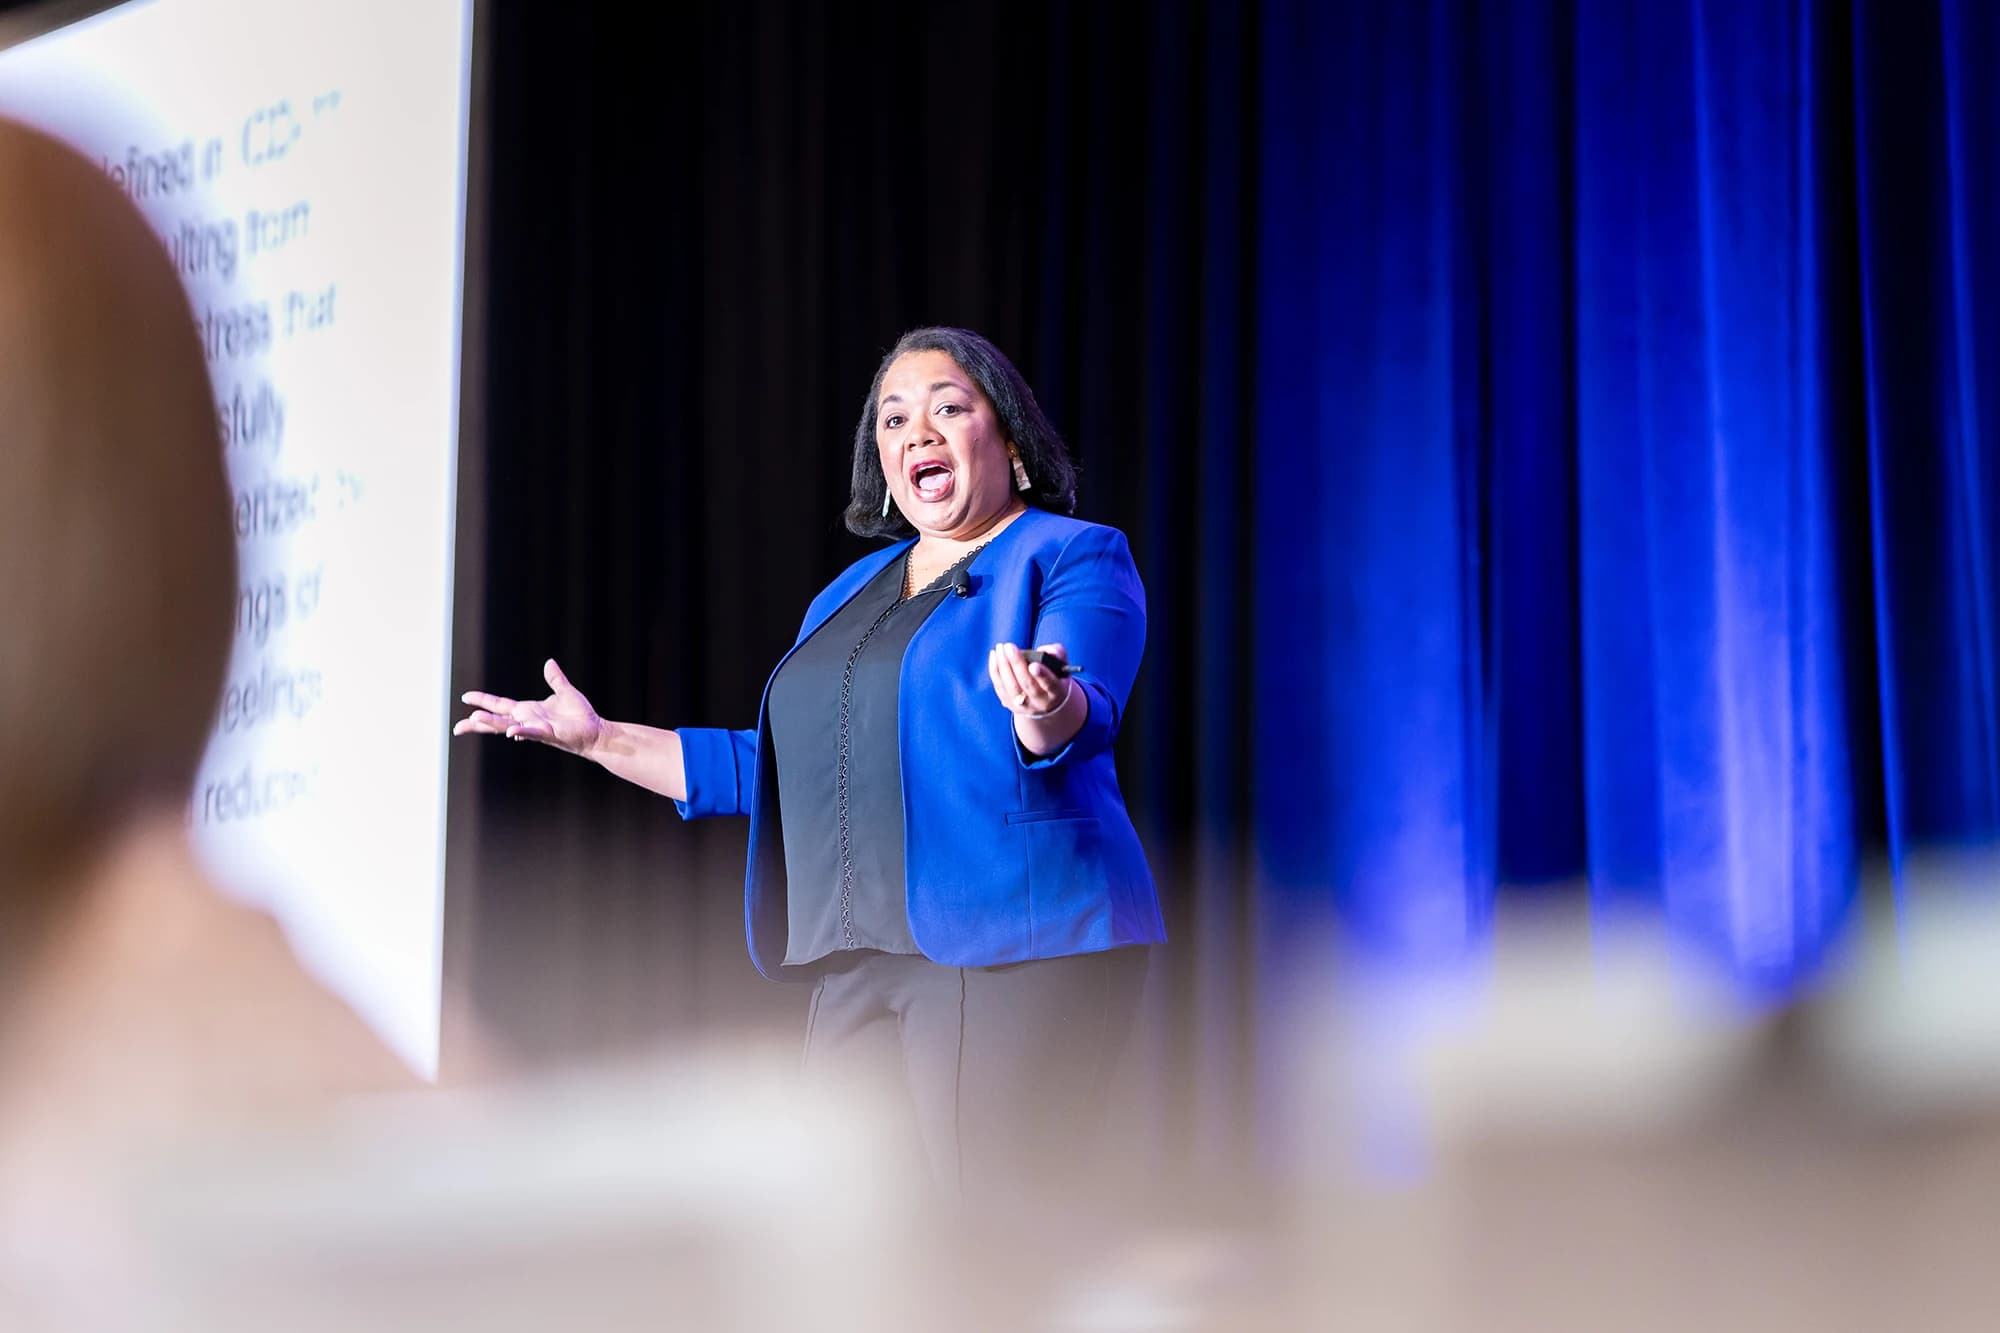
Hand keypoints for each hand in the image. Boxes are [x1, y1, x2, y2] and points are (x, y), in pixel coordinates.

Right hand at [453, 658, 605, 756]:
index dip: (483, 701)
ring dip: (492, 724)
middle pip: (496, 721)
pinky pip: (531, 732)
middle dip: (477, 723)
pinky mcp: (548, 733)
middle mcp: (527, 721)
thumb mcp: (565, 692)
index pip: (500, 705)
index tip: (465, 697)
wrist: (595, 731)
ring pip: (508, 726)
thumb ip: (555, 679)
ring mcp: (536, 728)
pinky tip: (509, 731)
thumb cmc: (580, 716)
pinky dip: (520, 731)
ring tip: (473, 721)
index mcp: (528, 711)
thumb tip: (549, 662)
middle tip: (457, 727)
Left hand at [988, 641, 1072, 718]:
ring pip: (1011, 687)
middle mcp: (1040, 702)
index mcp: (1056, 692)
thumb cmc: (1053, 677)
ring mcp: (1023, 706)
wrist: (1045, 701)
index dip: (1042, 675)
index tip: (1033, 665)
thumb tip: (1045, 649)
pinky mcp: (1009, 703)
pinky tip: (994, 655)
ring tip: (1000, 648)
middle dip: (1017, 664)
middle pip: (1027, 684)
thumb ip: (1057, 653)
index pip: (1050, 685)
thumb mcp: (1061, 666)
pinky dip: (995, 670)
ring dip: (1003, 665)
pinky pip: (999, 687)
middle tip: (1009, 646)